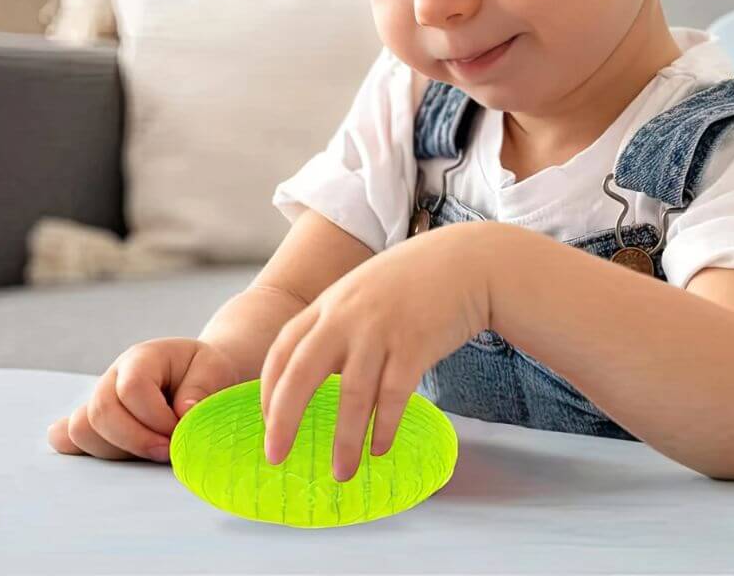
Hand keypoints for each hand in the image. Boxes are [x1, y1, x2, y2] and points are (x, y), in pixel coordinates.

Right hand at [47, 337, 240, 462]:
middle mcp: (113, 377)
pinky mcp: (93, 424)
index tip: (180, 430)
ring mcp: (98, 400)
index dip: (155, 418)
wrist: (196, 376)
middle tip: (168, 451)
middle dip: (136, 441)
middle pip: (100, 411)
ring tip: (152, 450)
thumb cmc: (205, 373)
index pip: (132, 388)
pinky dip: (86, 452)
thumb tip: (181, 415)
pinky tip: (114, 453)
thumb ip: (200, 389)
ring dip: (119, 451)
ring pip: (83, 431)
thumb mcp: (215, 369)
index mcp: (142, 358)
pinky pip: (70, 440)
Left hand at [259, 222, 490, 481]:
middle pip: (303, 372)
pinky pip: (393, 396)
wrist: (466, 261)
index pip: (284, 348)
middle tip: (276, 455)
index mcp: (330, 302)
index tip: (266, 420)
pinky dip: (384, 427)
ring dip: (345, 440)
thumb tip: (315, 374)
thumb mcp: (363, 290)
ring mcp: (381, 330)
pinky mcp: (415, 345)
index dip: (269, 388)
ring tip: (341, 472)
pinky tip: (380, 448)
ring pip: (352, 394)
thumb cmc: (413, 279)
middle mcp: (348, 316)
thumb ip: (337, 321)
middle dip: (285, 419)